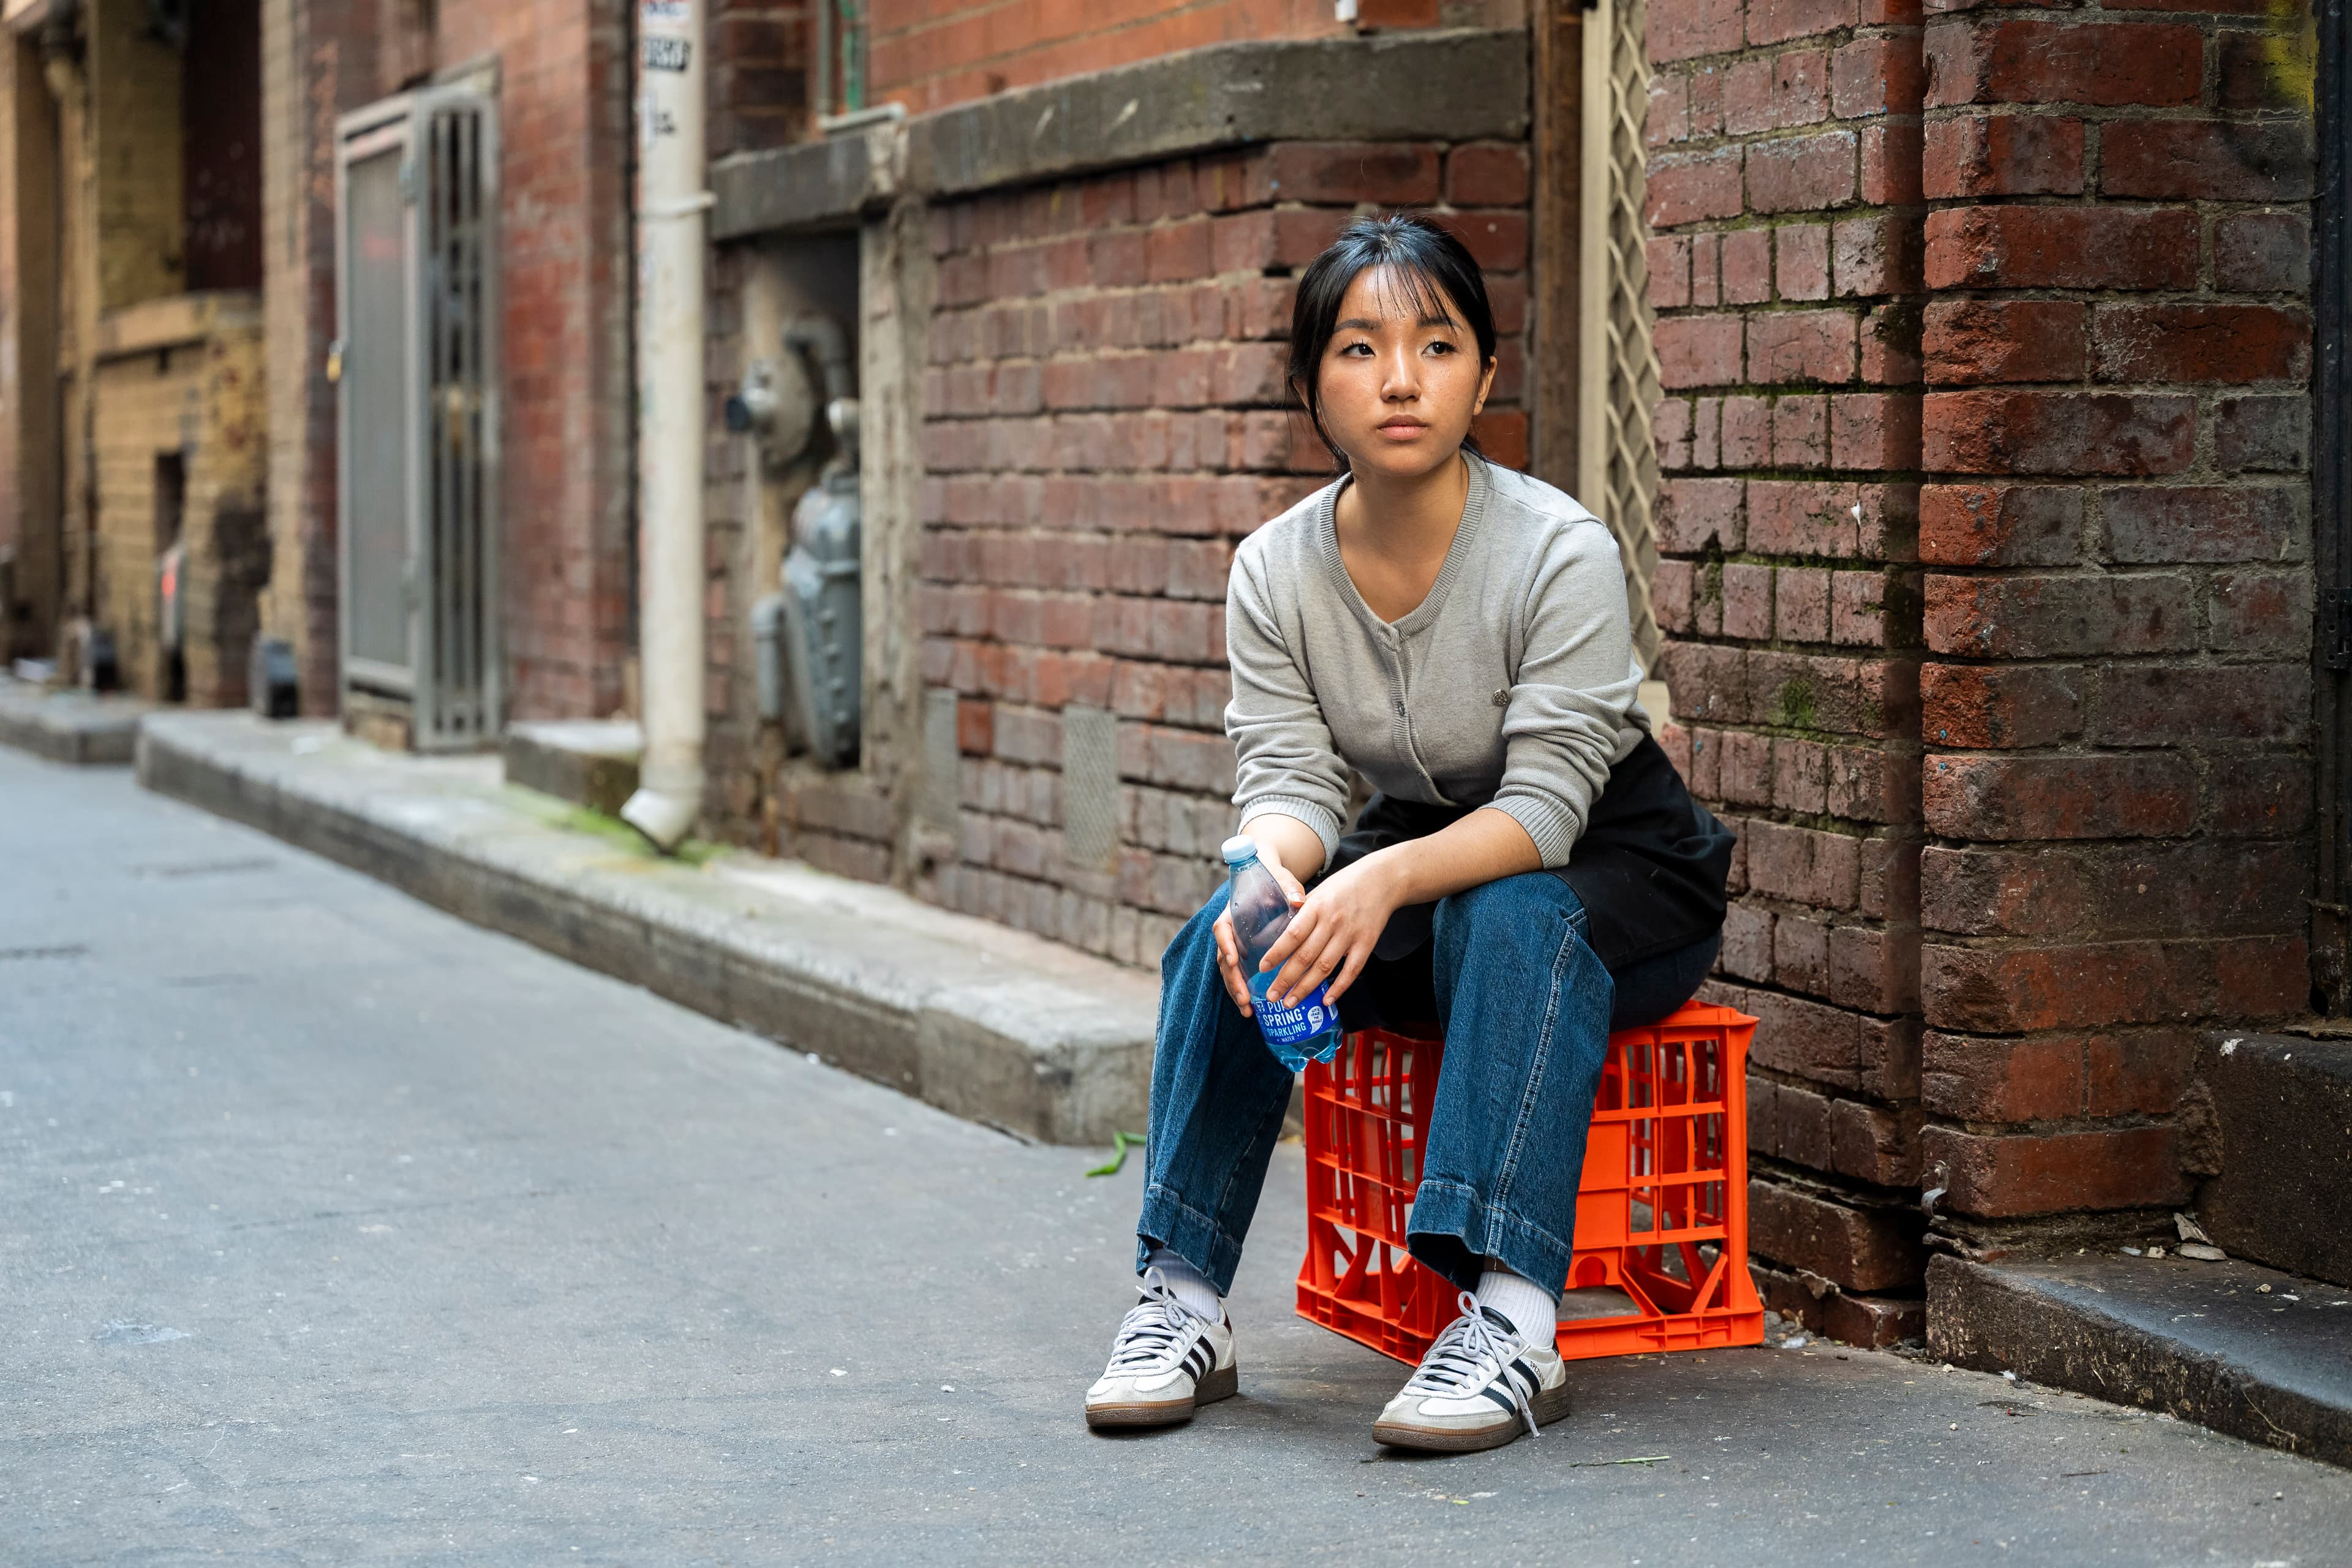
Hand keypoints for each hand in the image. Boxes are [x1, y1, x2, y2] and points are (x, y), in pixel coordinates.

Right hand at [1213, 859, 1305, 1015]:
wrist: (1269, 878)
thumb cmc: (1275, 880)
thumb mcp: (1282, 881)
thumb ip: (1289, 889)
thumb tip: (1299, 901)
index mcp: (1233, 911)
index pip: (1222, 929)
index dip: (1225, 945)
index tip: (1233, 960)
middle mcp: (1231, 930)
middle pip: (1223, 957)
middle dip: (1232, 979)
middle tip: (1244, 998)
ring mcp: (1236, 944)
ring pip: (1229, 970)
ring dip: (1236, 990)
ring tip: (1247, 1010)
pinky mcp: (1244, 954)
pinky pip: (1239, 974)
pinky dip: (1243, 990)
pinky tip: (1252, 1008)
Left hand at [1259, 853, 1404, 1009]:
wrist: (1382, 879)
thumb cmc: (1345, 885)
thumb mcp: (1318, 892)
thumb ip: (1300, 913)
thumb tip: (1275, 932)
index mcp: (1316, 907)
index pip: (1292, 935)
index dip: (1276, 954)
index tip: (1262, 969)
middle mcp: (1332, 922)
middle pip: (1305, 956)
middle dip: (1285, 980)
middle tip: (1271, 997)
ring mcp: (1350, 935)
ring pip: (1324, 967)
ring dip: (1305, 988)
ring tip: (1290, 1003)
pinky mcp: (1366, 944)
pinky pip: (1351, 971)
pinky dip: (1338, 988)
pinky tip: (1325, 1000)